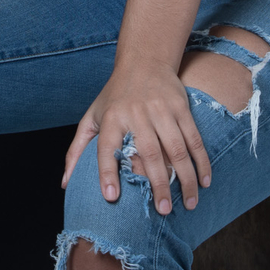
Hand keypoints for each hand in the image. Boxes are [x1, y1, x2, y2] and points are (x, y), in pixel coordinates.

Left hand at [60, 61, 211, 215]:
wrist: (144, 59)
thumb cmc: (115, 95)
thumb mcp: (92, 116)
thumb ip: (77, 149)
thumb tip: (65, 183)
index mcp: (111, 118)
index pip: (106, 147)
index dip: (107, 172)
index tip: (111, 197)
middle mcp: (135, 113)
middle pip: (149, 153)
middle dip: (158, 185)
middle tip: (163, 211)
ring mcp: (161, 109)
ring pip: (176, 149)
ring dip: (185, 178)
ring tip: (189, 204)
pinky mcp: (180, 106)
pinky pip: (193, 138)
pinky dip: (201, 161)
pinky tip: (204, 181)